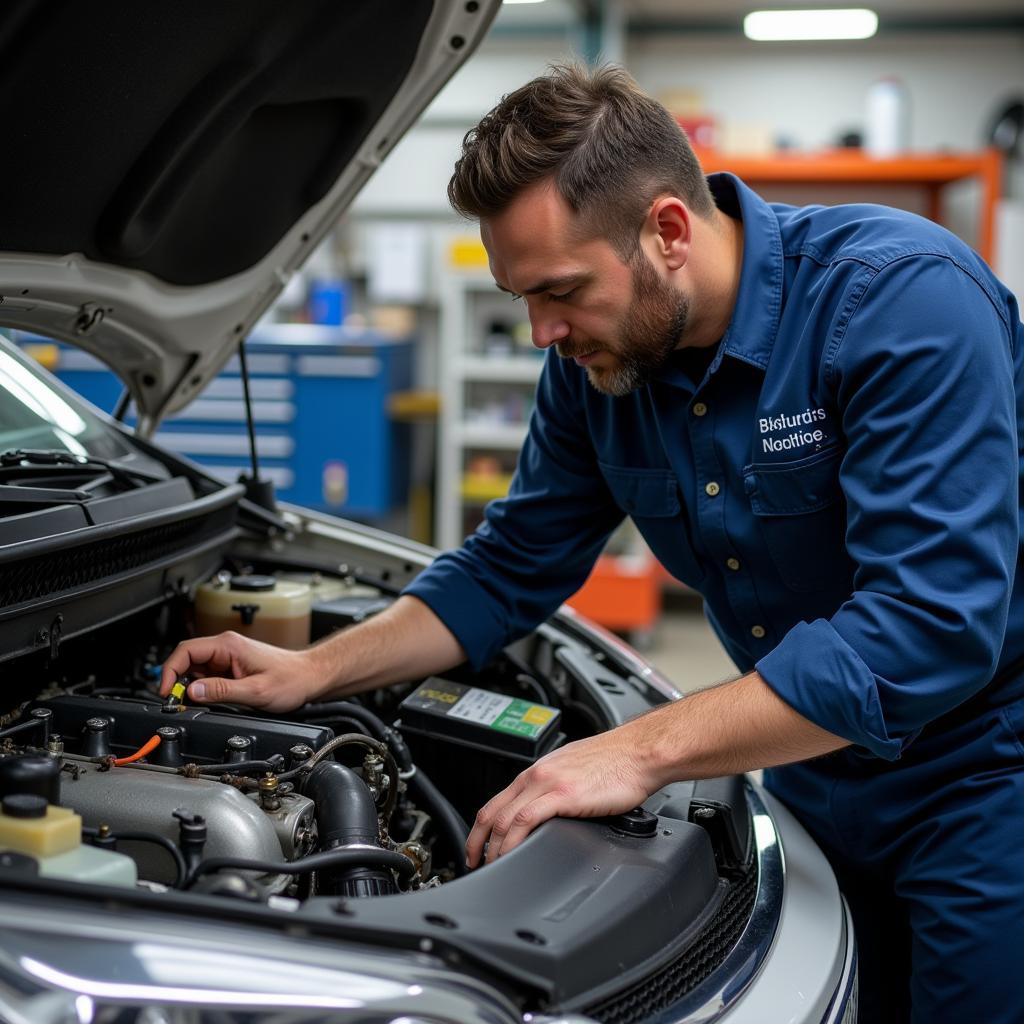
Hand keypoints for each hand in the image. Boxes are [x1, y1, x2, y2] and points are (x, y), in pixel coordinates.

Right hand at [158, 631, 326, 712]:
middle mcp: (226, 647)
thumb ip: (222, 691)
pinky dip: (202, 688)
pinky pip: (208, 675)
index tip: (166, 691)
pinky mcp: (232, 667)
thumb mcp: (255, 691)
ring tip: (197, 703)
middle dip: (176, 680)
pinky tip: (210, 699)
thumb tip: (192, 691)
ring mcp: (228, 657)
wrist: (310, 677)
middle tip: (176, 702)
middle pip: (186, 658)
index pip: (185, 650)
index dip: (169, 671)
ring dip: (190, 685)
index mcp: (228, 646)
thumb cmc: (292, 680)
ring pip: (195, 668)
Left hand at [465, 722, 657, 866]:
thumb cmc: (617, 762)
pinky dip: (512, 840)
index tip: (478, 847)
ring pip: (504, 818)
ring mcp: (548, 784)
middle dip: (477, 841)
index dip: (480, 828)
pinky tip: (510, 855)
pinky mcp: (563, 794)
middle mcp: (537, 775)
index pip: (497, 800)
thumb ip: (558, 789)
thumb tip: (551, 812)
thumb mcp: (576, 772)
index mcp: (539, 771)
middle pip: (492, 811)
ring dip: (493, 847)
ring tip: (491, 867)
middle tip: (474, 863)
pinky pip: (525, 820)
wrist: (639, 752)